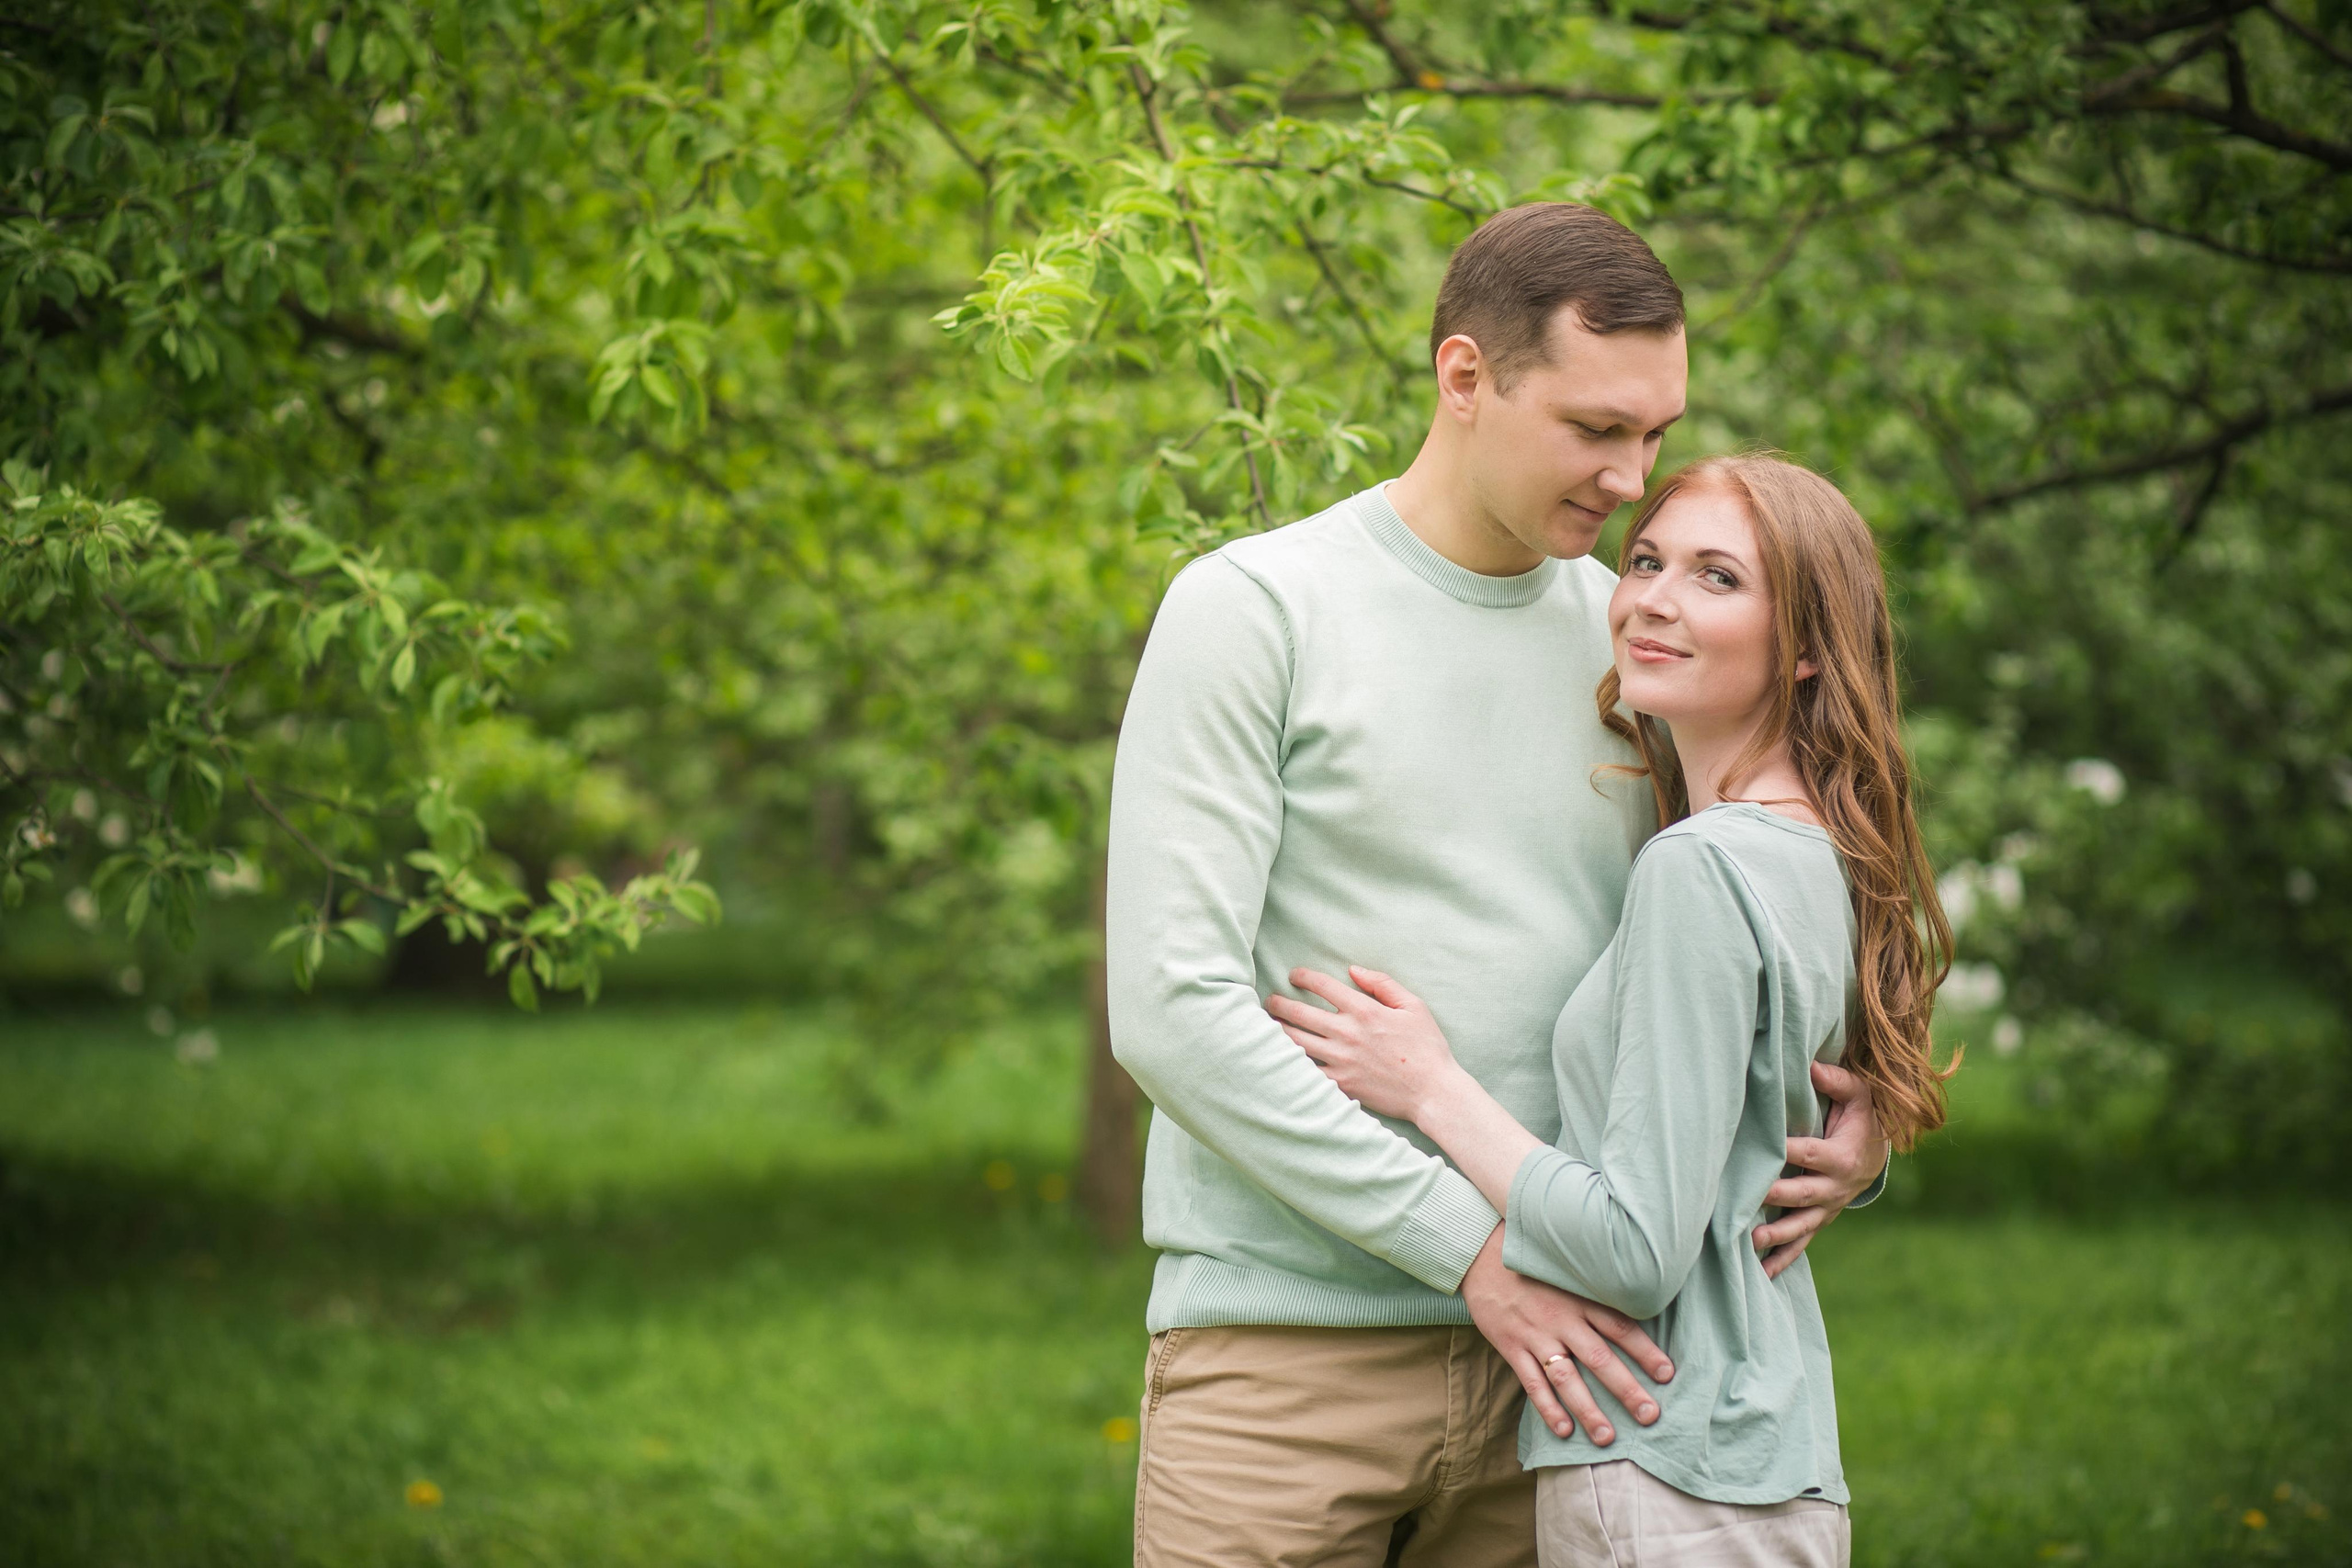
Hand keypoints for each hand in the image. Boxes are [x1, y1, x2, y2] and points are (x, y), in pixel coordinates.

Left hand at [1265, 965, 1460, 1120]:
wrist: (1432, 1091)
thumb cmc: (1426, 1048)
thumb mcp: (1413, 1006)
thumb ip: (1383, 984)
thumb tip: (1354, 970)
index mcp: (1364, 1010)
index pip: (1322, 986)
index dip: (1303, 976)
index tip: (1293, 975)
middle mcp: (1347, 1032)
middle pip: (1300, 1012)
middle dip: (1279, 1002)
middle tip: (1270, 1000)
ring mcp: (1340, 1059)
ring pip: (1295, 1040)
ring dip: (1278, 1029)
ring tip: (1269, 1023)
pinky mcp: (1339, 1083)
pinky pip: (1305, 1070)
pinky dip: (1289, 1061)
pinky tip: (1280, 1055)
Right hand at [1460, 1228, 1673, 1443]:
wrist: (1482, 1255)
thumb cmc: (1534, 1267)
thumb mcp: (1568, 1273)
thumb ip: (1595, 1295)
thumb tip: (1635, 1312)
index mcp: (1580, 1299)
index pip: (1619, 1327)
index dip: (1645, 1351)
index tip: (1667, 1374)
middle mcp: (1561, 1319)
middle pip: (1599, 1358)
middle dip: (1626, 1389)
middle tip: (1650, 1415)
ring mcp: (1535, 1334)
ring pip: (1566, 1377)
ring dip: (1588, 1409)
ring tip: (1607, 1437)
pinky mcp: (1511, 1346)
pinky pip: (1531, 1382)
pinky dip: (1547, 1408)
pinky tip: (1564, 1430)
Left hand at [1753, 1061, 1890, 1278]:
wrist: (1878, 1151)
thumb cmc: (1862, 1116)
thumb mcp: (1858, 1095)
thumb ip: (1836, 1082)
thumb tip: (1813, 1066)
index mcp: (1840, 1157)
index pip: (1809, 1153)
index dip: (1786, 1151)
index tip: (1761, 1150)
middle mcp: (1835, 1188)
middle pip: (1801, 1194)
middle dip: (1775, 1197)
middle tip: (1750, 1199)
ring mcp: (1827, 1208)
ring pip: (1800, 1225)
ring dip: (1776, 1236)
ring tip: (1751, 1242)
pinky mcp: (1820, 1219)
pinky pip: (1802, 1243)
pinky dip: (1783, 1259)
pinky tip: (1761, 1274)